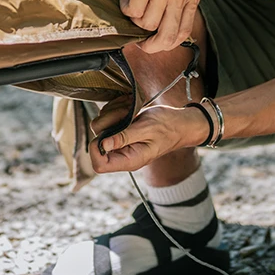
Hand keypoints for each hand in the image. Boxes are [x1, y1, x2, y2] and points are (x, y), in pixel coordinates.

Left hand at [90, 103, 208, 172]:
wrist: (178, 122)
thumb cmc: (167, 127)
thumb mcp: (146, 129)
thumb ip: (124, 138)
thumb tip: (103, 145)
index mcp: (129, 160)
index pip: (99, 165)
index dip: (96, 149)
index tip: (108, 131)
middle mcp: (122, 153)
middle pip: (96, 142)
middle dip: (108, 122)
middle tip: (125, 114)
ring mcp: (120, 142)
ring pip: (101, 126)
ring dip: (114, 113)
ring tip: (131, 111)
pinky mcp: (120, 130)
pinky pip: (108, 118)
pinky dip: (116, 109)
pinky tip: (130, 109)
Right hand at [121, 0, 200, 52]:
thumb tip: (174, 8)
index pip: (183, 32)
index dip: (167, 43)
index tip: (155, 42)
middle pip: (166, 37)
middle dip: (150, 46)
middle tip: (139, 42)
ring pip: (146, 25)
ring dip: (135, 21)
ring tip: (132, 7)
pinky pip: (133, 10)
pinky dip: (126, 8)